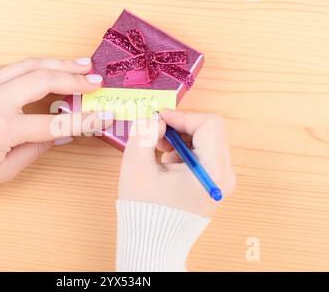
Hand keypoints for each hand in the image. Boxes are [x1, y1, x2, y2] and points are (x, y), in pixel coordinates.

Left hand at [0, 57, 111, 186]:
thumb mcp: (3, 170)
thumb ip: (36, 150)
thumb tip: (62, 134)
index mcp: (3, 129)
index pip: (55, 122)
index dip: (84, 121)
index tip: (105, 116)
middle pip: (44, 80)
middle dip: (75, 79)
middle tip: (97, 80)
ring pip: (29, 64)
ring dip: (58, 62)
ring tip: (81, 63)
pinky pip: (12, 66)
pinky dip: (34, 65)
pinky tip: (50, 66)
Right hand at [118, 109, 235, 216]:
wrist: (152, 243)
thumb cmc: (145, 211)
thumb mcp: (136, 167)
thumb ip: (144, 134)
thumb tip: (156, 119)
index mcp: (213, 172)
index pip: (209, 125)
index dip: (182, 116)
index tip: (159, 119)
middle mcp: (224, 176)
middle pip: (209, 131)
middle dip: (180, 127)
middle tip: (156, 133)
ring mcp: (220, 180)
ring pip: (205, 140)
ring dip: (180, 138)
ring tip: (158, 150)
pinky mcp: (212, 182)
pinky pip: (202, 153)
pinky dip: (183, 150)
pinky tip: (165, 162)